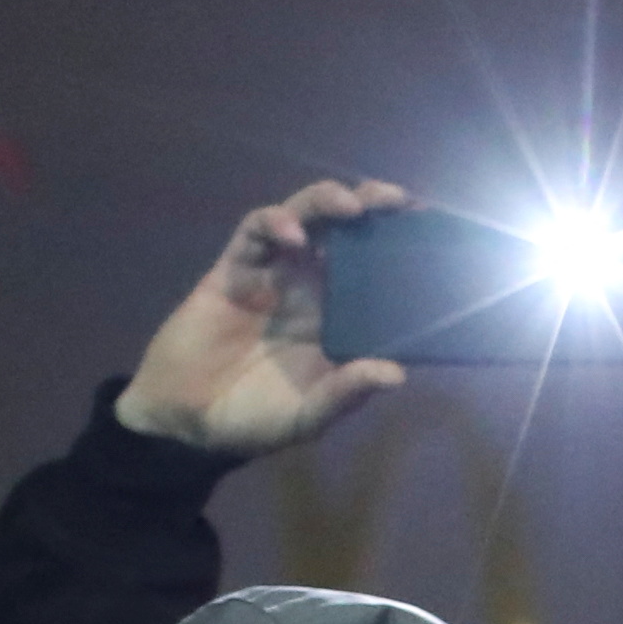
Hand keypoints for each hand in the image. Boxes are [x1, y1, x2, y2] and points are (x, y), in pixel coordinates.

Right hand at [116, 179, 412, 456]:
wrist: (186, 421)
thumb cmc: (254, 419)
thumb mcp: (308, 417)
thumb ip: (346, 393)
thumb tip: (397, 374)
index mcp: (340, 318)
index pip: (380, 271)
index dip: (404, 248)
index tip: (436, 232)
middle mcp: (312, 286)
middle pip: (348, 230)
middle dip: (375, 207)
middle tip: (402, 201)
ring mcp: (273, 272)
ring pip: (306, 216)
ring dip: (330, 202)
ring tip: (354, 206)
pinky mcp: (234, 268)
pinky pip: (255, 231)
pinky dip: (275, 223)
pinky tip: (293, 234)